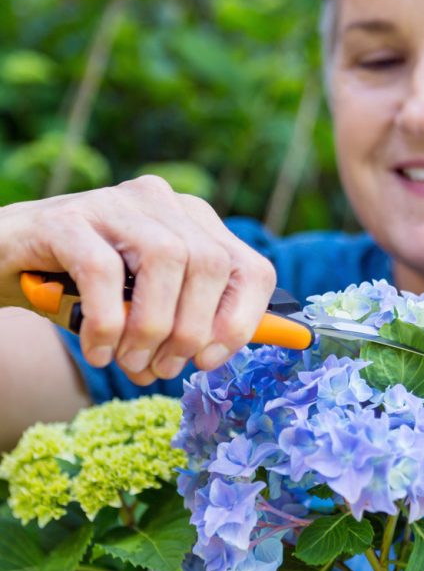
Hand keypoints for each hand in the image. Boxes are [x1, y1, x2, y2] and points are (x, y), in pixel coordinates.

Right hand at [0, 174, 275, 383]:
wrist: (4, 262)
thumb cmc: (82, 290)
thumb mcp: (143, 310)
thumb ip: (184, 327)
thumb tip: (211, 359)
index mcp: (192, 221)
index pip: (251, 268)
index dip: (242, 322)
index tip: (210, 362)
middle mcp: (161, 202)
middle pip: (212, 266)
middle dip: (192, 332)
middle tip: (162, 369)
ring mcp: (115, 203)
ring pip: (166, 261)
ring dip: (152, 327)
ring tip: (130, 361)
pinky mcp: (69, 218)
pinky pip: (104, 273)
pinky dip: (106, 322)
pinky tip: (96, 350)